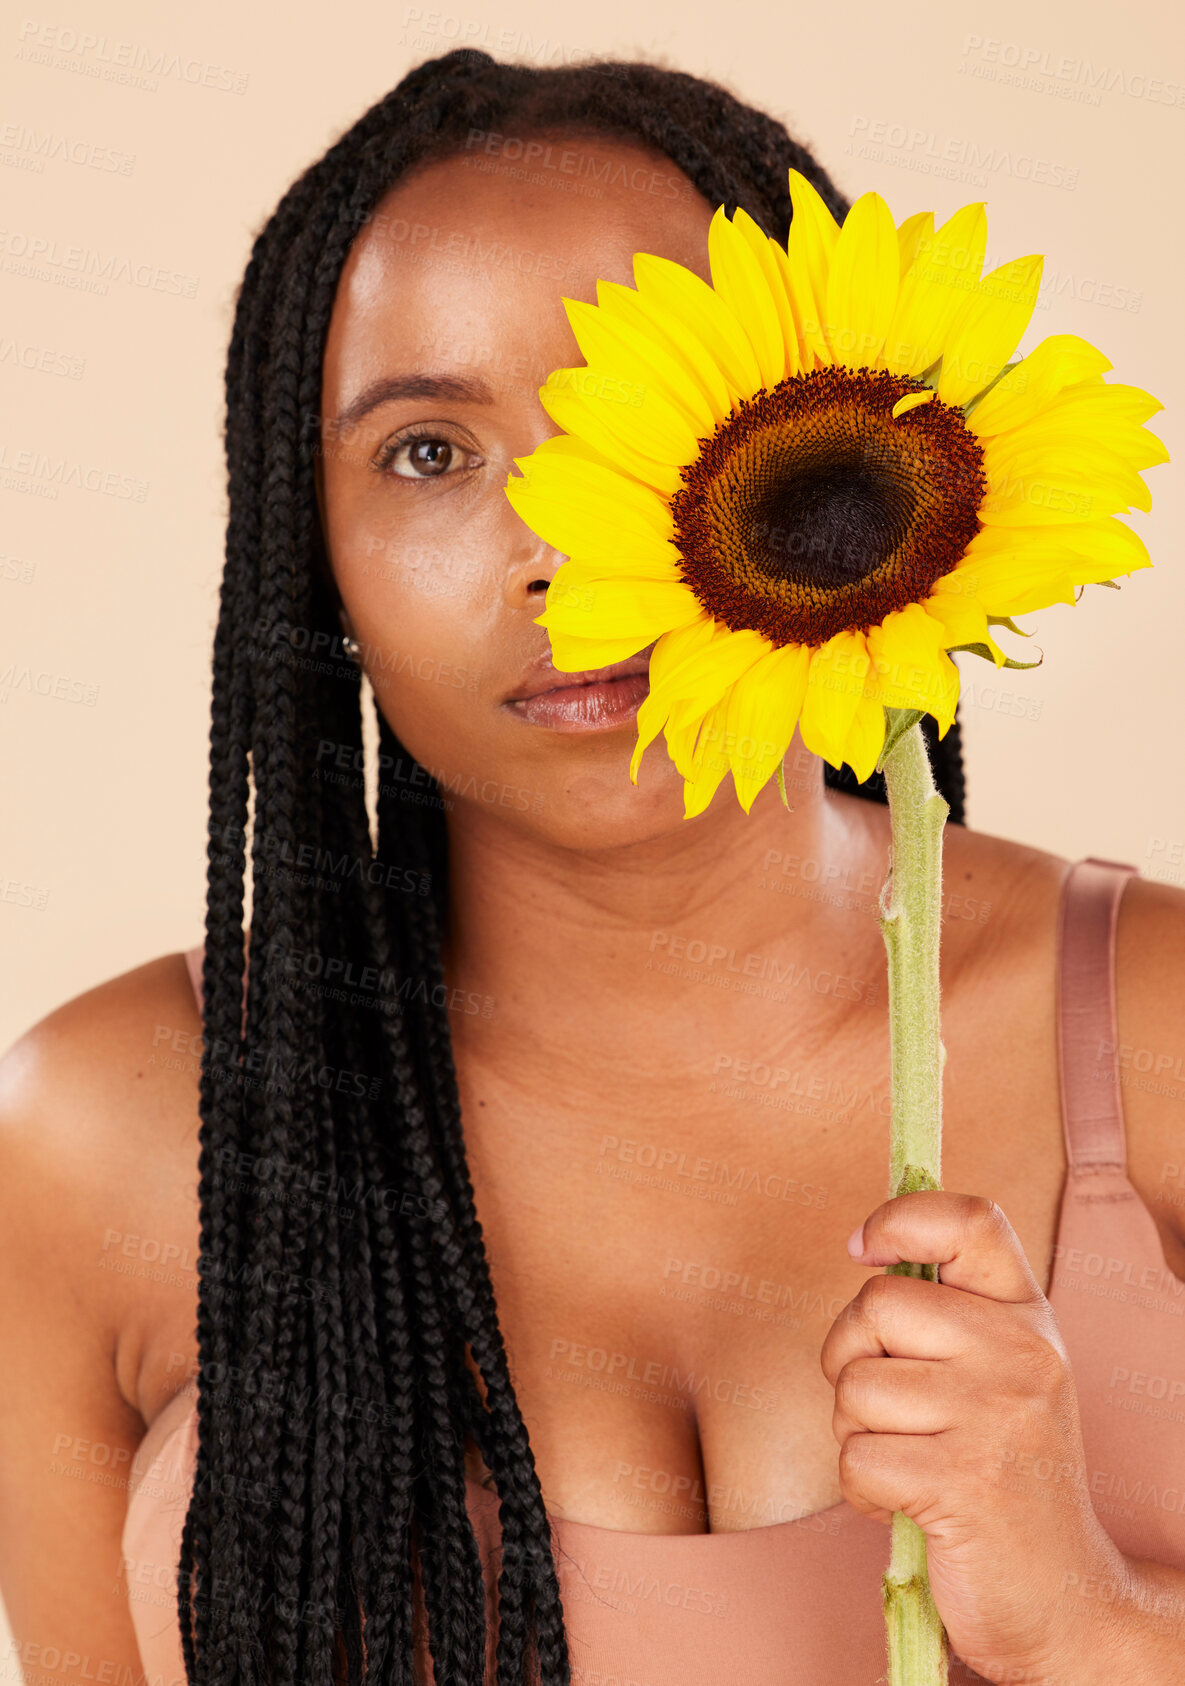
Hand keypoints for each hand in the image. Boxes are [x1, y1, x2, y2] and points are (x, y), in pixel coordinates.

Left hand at [821, 1191, 1135, 1682]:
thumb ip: (950, 1311)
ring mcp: (996, 1417)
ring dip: (855, 1431)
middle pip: (876, 1304)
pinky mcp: (963, 1483)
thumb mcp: (1001, 1374)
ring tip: (907, 1459)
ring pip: (855, 1385)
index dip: (900, 1220)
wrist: (1064, 1597)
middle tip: (886, 1405)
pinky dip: (861, 1489)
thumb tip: (864, 1246)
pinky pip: (855, 1457)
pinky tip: (905, 1502)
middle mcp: (1021, 1355)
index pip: (970, 1221)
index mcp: (1028, 1317)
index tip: (864, 1250)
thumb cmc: (1007, 1474)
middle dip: (851, 1355)